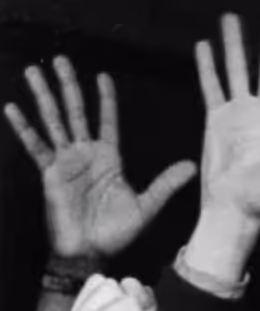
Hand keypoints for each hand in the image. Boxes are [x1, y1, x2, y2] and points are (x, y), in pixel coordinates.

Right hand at [4, 58, 195, 259]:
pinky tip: (12, 109)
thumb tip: (191, 166)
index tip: (103, 76)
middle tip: (60, 59)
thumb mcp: (147, 206)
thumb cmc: (117, 232)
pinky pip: (36, 147)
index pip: (108, 122)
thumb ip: (166, 184)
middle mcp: (86, 155)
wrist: (91, 251)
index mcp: (109, 159)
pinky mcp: (50, 173)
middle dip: (69, 86)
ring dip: (44, 96)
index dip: (106, 100)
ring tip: (34, 71)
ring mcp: (66, 162)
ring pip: (54, 121)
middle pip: (76, 112)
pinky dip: (24, 128)